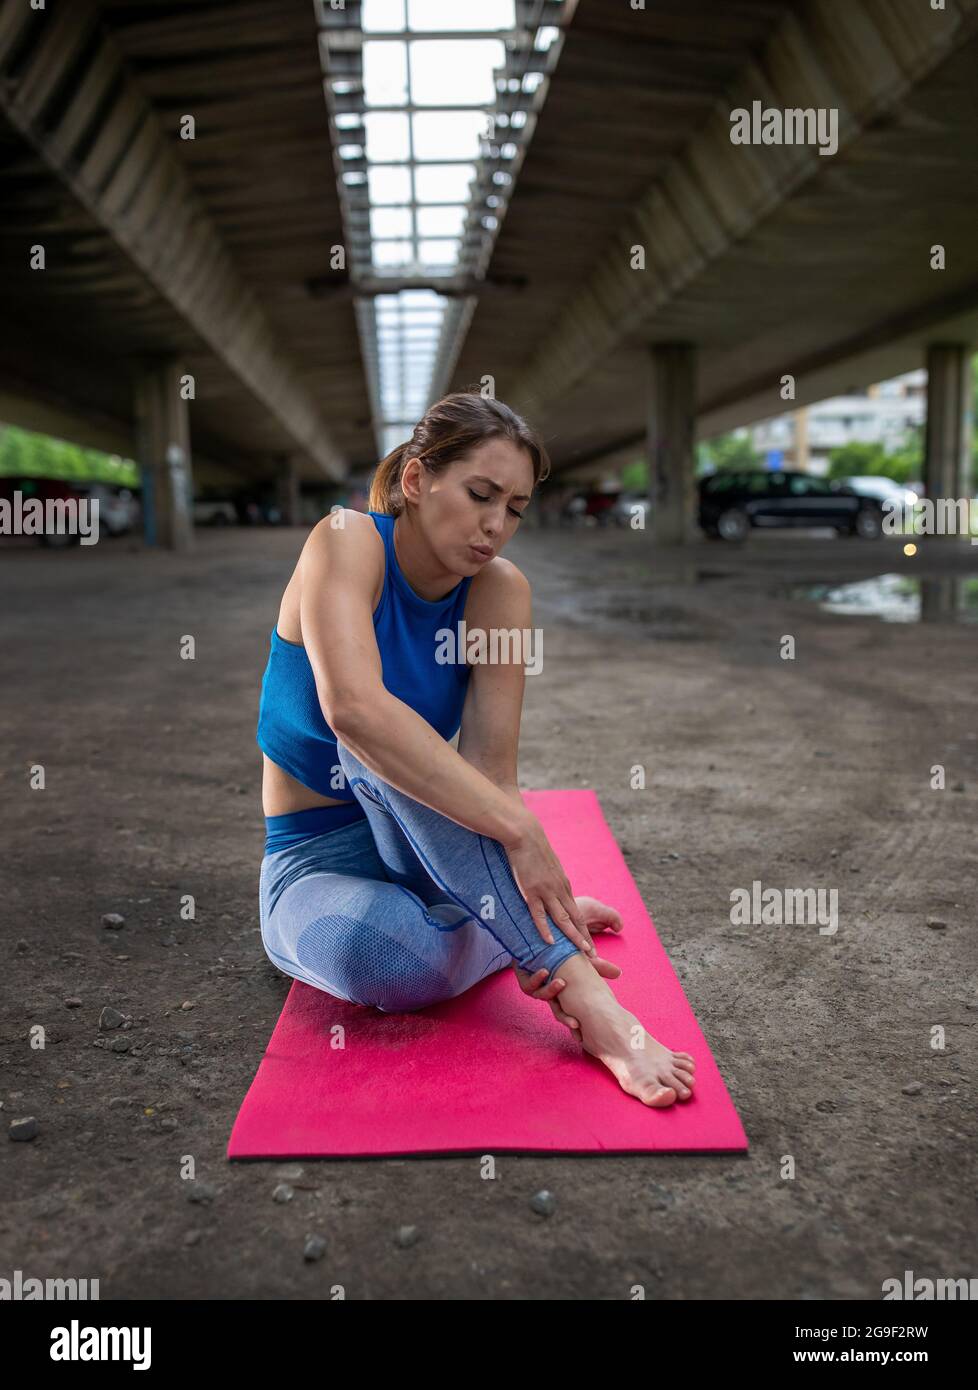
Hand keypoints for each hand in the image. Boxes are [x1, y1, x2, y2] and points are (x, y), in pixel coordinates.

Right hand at [502, 809, 593, 956]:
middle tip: (593, 956)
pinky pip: (540, 914)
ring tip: (581, 953)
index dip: (584, 930)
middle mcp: (559, 890)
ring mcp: (547, 891)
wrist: (525, 835)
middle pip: (575, 919)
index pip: (576, 913)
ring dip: (573, 937)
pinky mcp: (532, 891)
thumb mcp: (548, 866)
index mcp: (563, 885)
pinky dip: (546, 929)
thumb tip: (549, 888)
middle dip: (584, 938)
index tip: (590, 945)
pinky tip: (551, 942)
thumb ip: (551, 880)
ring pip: (563, 919)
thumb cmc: (533, 849)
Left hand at [512, 895, 624, 1030]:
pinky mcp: (521, 975)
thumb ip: (597, 965)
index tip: (582, 1028)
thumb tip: (618, 973)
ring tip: (561, 983)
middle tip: (574, 1022)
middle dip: (564, 1017)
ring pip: (542, 996)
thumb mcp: (580, 955)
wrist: (537, 930)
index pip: (570, 1012)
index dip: (574, 1020)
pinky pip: (528, 983)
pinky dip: (537, 979)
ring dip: (551, 992)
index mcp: (564, 991)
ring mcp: (535, 984)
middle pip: (557, 1011)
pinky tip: (545, 971)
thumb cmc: (561, 945)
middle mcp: (549, 990)